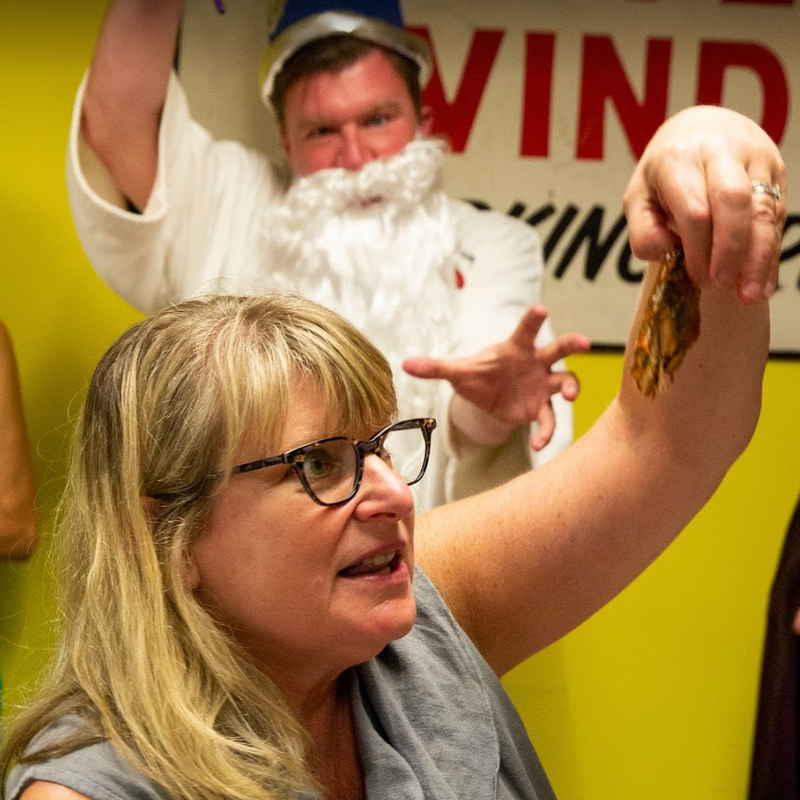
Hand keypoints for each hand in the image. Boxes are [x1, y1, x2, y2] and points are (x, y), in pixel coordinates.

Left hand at [402, 305, 590, 449]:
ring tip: (569, 397)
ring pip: (566, 381)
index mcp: (515, 347)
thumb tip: (404, 364)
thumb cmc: (476, 376)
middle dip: (573, 344)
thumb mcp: (456, 372)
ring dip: (571, 387)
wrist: (485, 398)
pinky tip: (538, 444)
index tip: (540, 309)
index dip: (533, 319)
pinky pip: (549, 418)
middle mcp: (535, 363)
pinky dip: (546, 430)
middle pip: (559, 349)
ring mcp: (542, 385)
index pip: (526, 329)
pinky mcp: (540, 408)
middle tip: (584, 343)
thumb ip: (434, 368)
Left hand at [623, 105, 785, 303]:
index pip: (695, 209)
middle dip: (731, 250)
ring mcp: (754, 157)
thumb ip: (642, 229)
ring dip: (759, 256)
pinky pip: (778, 214)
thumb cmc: (664, 173)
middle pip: (734, 202)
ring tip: (751, 293)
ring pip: (764, 208)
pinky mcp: (775, 169)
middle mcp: (720, 151)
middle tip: (723, 285)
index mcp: (680, 158)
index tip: (698, 278)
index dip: (699, 249)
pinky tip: (763, 281)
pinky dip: (771, 251)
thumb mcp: (638, 197)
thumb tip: (662, 252)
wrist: (700, 129)